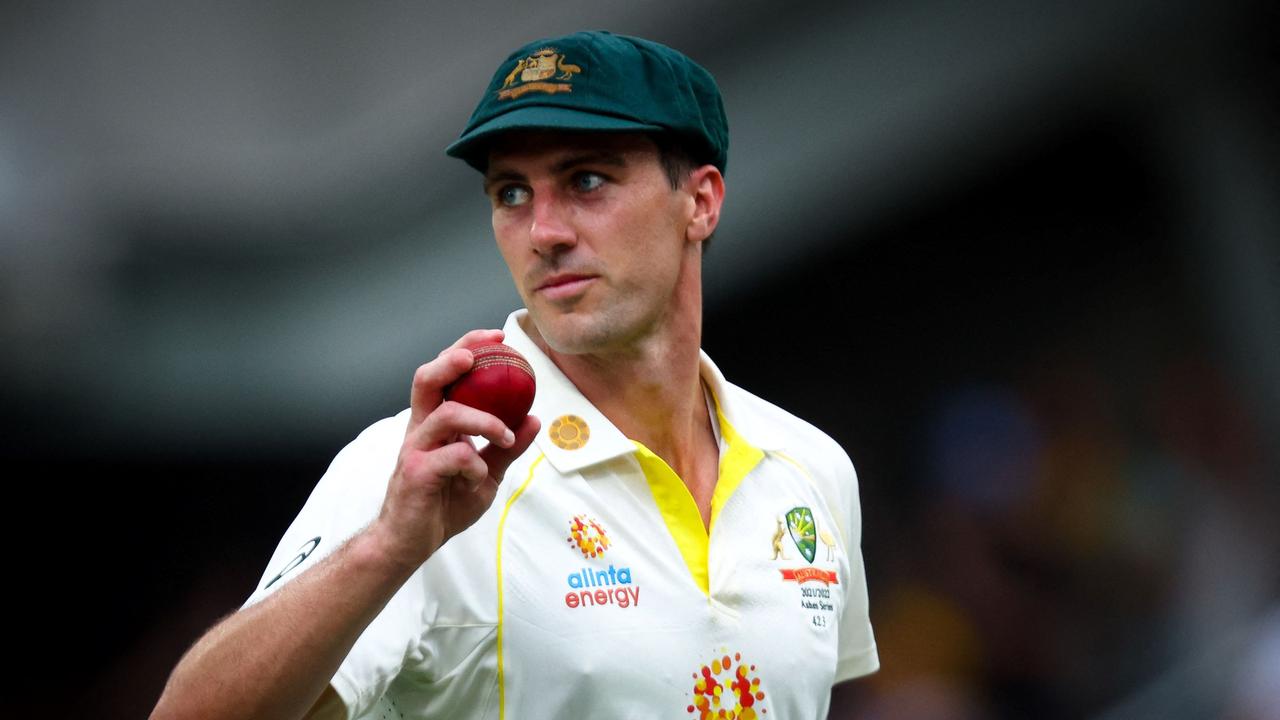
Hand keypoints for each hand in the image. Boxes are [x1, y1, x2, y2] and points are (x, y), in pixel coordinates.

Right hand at [372, 329, 540, 568]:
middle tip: (480, 355)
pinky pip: (454, 456)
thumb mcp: (485, 474)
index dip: (467, 348)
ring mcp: (415, 449)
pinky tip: (479, 478)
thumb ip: (507, 448)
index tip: (497, 337)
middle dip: (453, 359)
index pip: (445, 374)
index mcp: (434, 423)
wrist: (409, 543)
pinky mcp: (416, 473)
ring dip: (484, 421)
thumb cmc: (441, 505)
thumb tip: (534, 420)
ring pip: (448, 414)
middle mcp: (421, 429)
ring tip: (505, 438)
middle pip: (427, 379)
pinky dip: (475, 465)